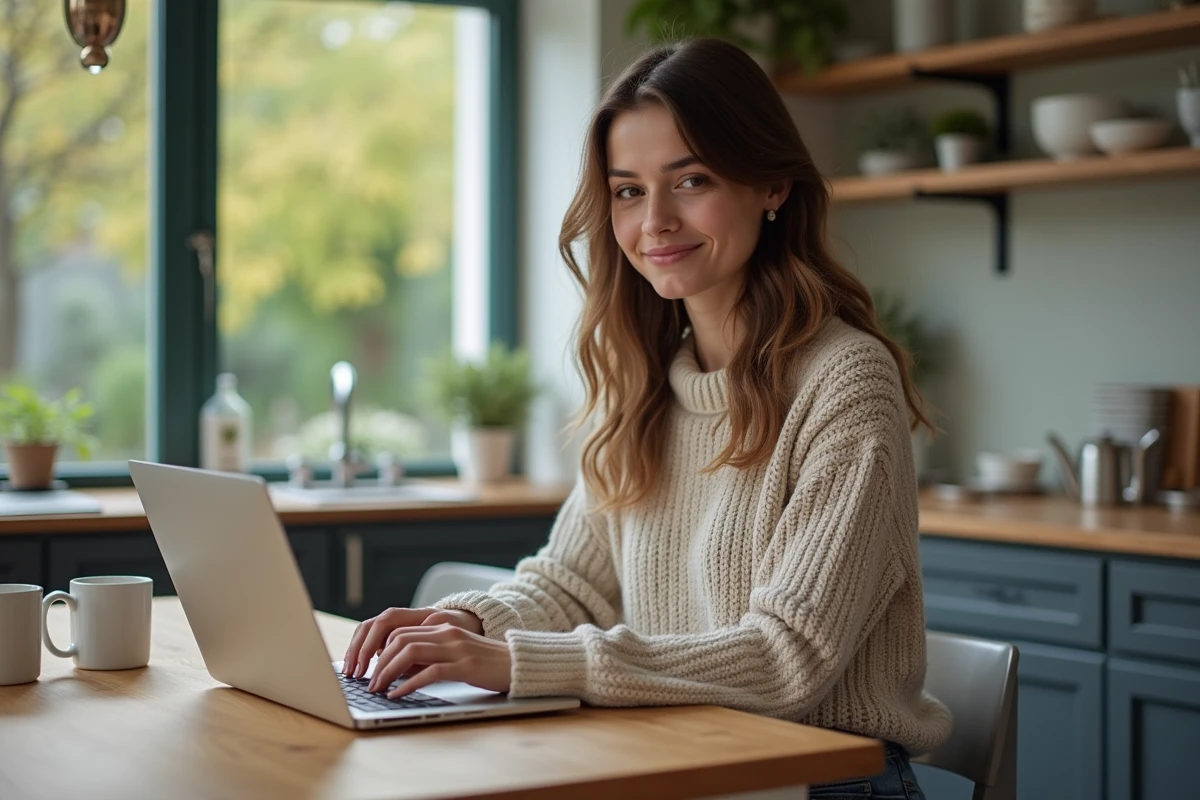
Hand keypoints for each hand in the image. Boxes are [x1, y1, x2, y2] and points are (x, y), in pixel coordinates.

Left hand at [366, 624, 512, 697]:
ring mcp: (456, 649)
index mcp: (443, 627)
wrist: (518, 664)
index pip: (401, 632)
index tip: (370, 669)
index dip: (380, 651)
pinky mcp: (465, 666)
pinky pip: (430, 673)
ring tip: (378, 689)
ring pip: (410, 653)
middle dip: (379, 663)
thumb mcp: (454, 653)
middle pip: (400, 641)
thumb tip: (398, 670)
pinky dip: (409, 685)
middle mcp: (447, 634)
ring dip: (388, 672)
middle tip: (369, 683)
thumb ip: (429, 655)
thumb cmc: (485, 663)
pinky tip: (398, 695)